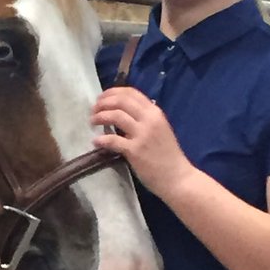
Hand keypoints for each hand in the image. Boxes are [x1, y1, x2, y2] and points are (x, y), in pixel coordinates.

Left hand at [91, 86, 191, 200]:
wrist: (177, 177)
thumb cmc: (168, 155)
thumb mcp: (159, 129)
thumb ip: (144, 119)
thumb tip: (123, 112)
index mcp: (155, 112)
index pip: (131, 93)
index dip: (112, 92)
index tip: (102, 98)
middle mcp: (149, 119)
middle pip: (121, 101)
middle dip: (103, 102)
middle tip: (94, 109)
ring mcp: (142, 135)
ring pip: (115, 115)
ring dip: (99, 116)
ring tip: (92, 121)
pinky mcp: (135, 151)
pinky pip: (113, 140)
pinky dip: (101, 140)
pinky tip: (96, 141)